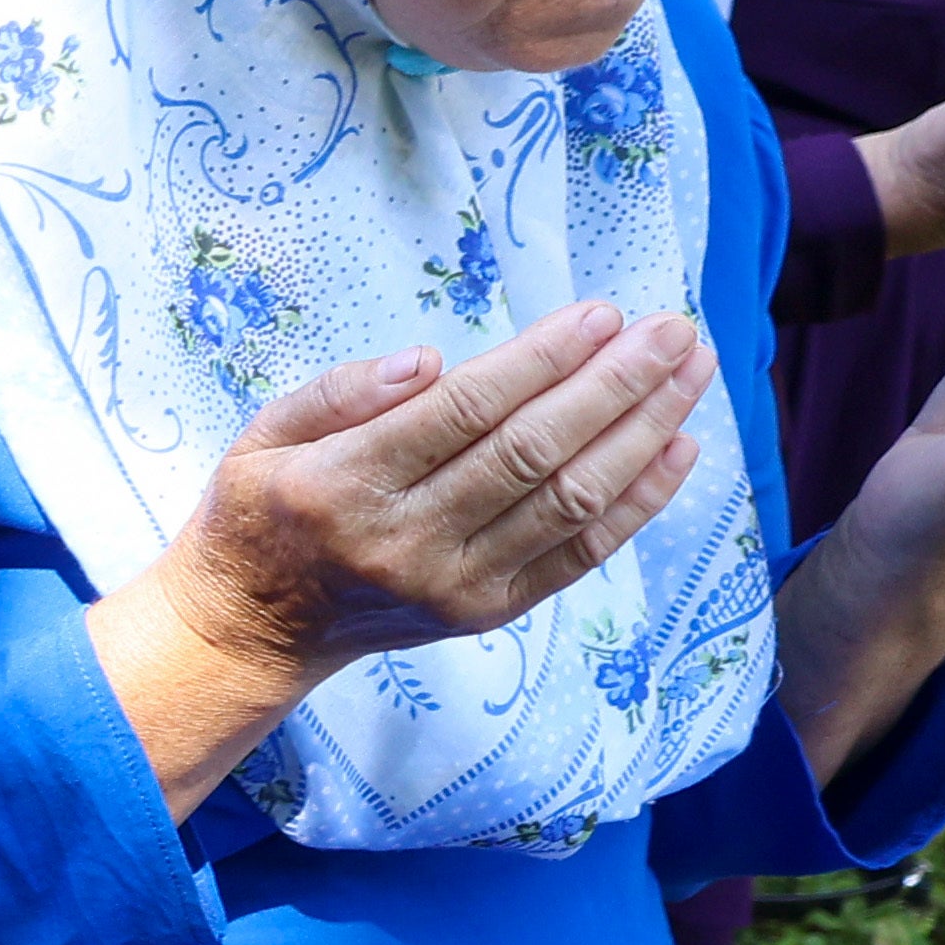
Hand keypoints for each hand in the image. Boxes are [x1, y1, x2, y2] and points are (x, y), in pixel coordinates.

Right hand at [90, 306, 716, 807]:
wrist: (254, 629)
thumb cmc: (260, 513)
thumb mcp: (264, 434)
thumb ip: (343, 391)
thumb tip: (432, 359)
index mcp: (343, 485)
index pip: (463, 412)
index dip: (541, 360)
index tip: (601, 314)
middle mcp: (404, 541)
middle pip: (532, 453)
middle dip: (614, 385)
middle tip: (672, 330)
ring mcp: (454, 584)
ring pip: (570, 501)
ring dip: (643, 432)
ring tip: (691, 372)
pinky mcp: (488, 611)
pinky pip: (580, 554)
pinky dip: (638, 502)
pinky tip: (678, 448)